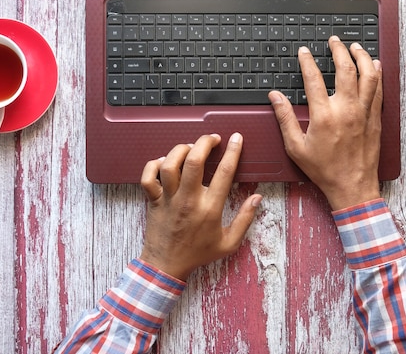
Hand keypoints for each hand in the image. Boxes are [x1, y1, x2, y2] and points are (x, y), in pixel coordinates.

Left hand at [139, 133, 261, 280]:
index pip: (224, 173)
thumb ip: (245, 219)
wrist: (166, 266)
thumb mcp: (229, 243)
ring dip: (180, 150)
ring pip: (170, 165)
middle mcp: (188, 200)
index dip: (232, 152)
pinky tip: (164, 162)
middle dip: (205, 142)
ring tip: (190, 147)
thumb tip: (258, 198)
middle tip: (213, 138)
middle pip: (195, 161)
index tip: (236, 138)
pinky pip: (148, 177)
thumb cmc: (198, 254)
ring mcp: (168, 199)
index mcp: (210, 209)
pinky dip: (154, 164)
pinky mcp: (153, 201)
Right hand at [269, 36, 382, 209]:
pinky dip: (377, 74)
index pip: (314, 79)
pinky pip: (379, 90)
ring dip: (362, 57)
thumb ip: (285, 118)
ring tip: (355, 46)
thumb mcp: (296, 147)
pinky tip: (374, 65)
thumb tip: (275, 97)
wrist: (352, 186)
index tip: (304, 52)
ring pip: (368, 75)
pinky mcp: (375, 118)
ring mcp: (364, 113)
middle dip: (339, 50)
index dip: (308, 61)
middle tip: (334, 41)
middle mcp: (346, 110)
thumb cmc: (324, 170)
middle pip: (346, 69)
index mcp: (324, 116)